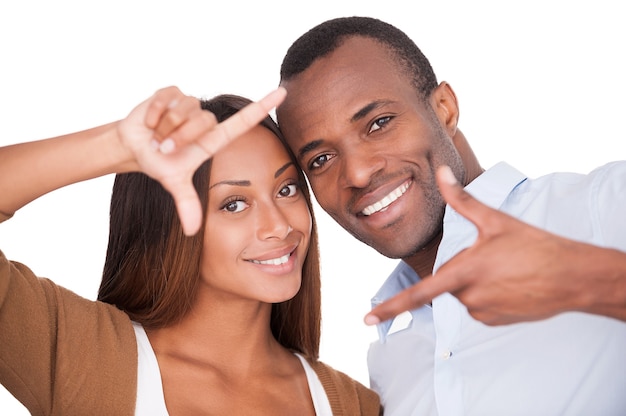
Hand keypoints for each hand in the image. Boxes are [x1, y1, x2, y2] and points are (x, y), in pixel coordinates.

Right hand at [117, 86, 285, 235]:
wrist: (134, 147)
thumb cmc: (161, 163)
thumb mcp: (175, 184)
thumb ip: (187, 204)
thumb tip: (192, 231)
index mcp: (213, 138)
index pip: (243, 121)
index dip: (263, 107)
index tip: (282, 93)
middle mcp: (206, 119)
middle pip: (202, 121)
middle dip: (179, 138)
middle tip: (165, 148)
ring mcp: (190, 103)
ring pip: (183, 111)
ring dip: (165, 128)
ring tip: (158, 136)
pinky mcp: (173, 92)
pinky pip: (166, 99)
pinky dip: (154, 114)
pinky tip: (150, 122)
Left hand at [364, 165, 605, 325]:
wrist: (573, 277)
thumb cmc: (535, 246)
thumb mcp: (494, 220)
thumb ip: (461, 199)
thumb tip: (441, 172)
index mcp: (463, 273)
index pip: (418, 293)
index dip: (390, 307)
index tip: (367, 319)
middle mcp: (469, 297)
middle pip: (448, 281)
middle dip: (463, 267)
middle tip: (495, 256)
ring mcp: (482, 313)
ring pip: (463, 293)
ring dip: (476, 281)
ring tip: (506, 269)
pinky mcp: (494, 322)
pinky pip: (478, 305)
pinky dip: (487, 294)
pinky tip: (510, 283)